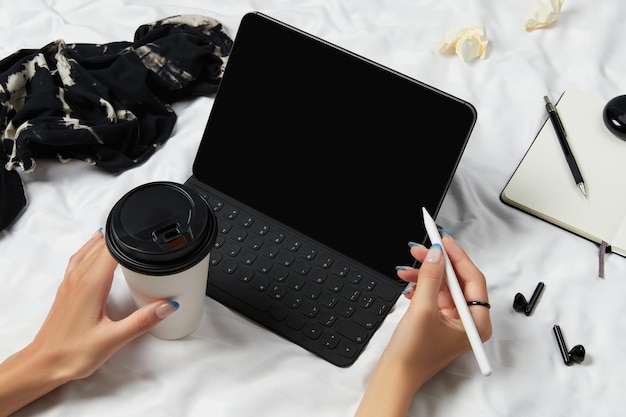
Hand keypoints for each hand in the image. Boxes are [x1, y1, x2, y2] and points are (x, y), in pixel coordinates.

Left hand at [0, 231, 178, 416]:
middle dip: (121, 237)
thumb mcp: (113, 339)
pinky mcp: (66, 289)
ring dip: (105, 241)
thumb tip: (167, 306)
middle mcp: (78, 278)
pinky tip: (95, 250)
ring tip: (123, 234)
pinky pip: (79, 259)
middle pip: (101, 246)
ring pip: (88, 250)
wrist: (43, 364)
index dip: (129, 238)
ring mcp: (70, 282)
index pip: (112, 249)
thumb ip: (142, 321)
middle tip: (144, 236)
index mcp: (91, 283)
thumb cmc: (72, 353)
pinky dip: (90, 249)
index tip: (147, 236)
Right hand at [354, 236, 491, 416]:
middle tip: (419, 249)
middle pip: (457, 281)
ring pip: (442, 286)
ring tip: (405, 269)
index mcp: (476, 323)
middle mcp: (468, 321)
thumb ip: (431, 278)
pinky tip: (407, 284)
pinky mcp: (438, 321)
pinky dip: (420, 287)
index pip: (473, 280)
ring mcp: (453, 322)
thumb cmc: (413, 354)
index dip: (457, 258)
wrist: (395, 376)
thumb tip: (436, 253)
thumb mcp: (423, 309)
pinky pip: (433, 295)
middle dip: (436, 264)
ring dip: (424, 275)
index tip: (443, 241)